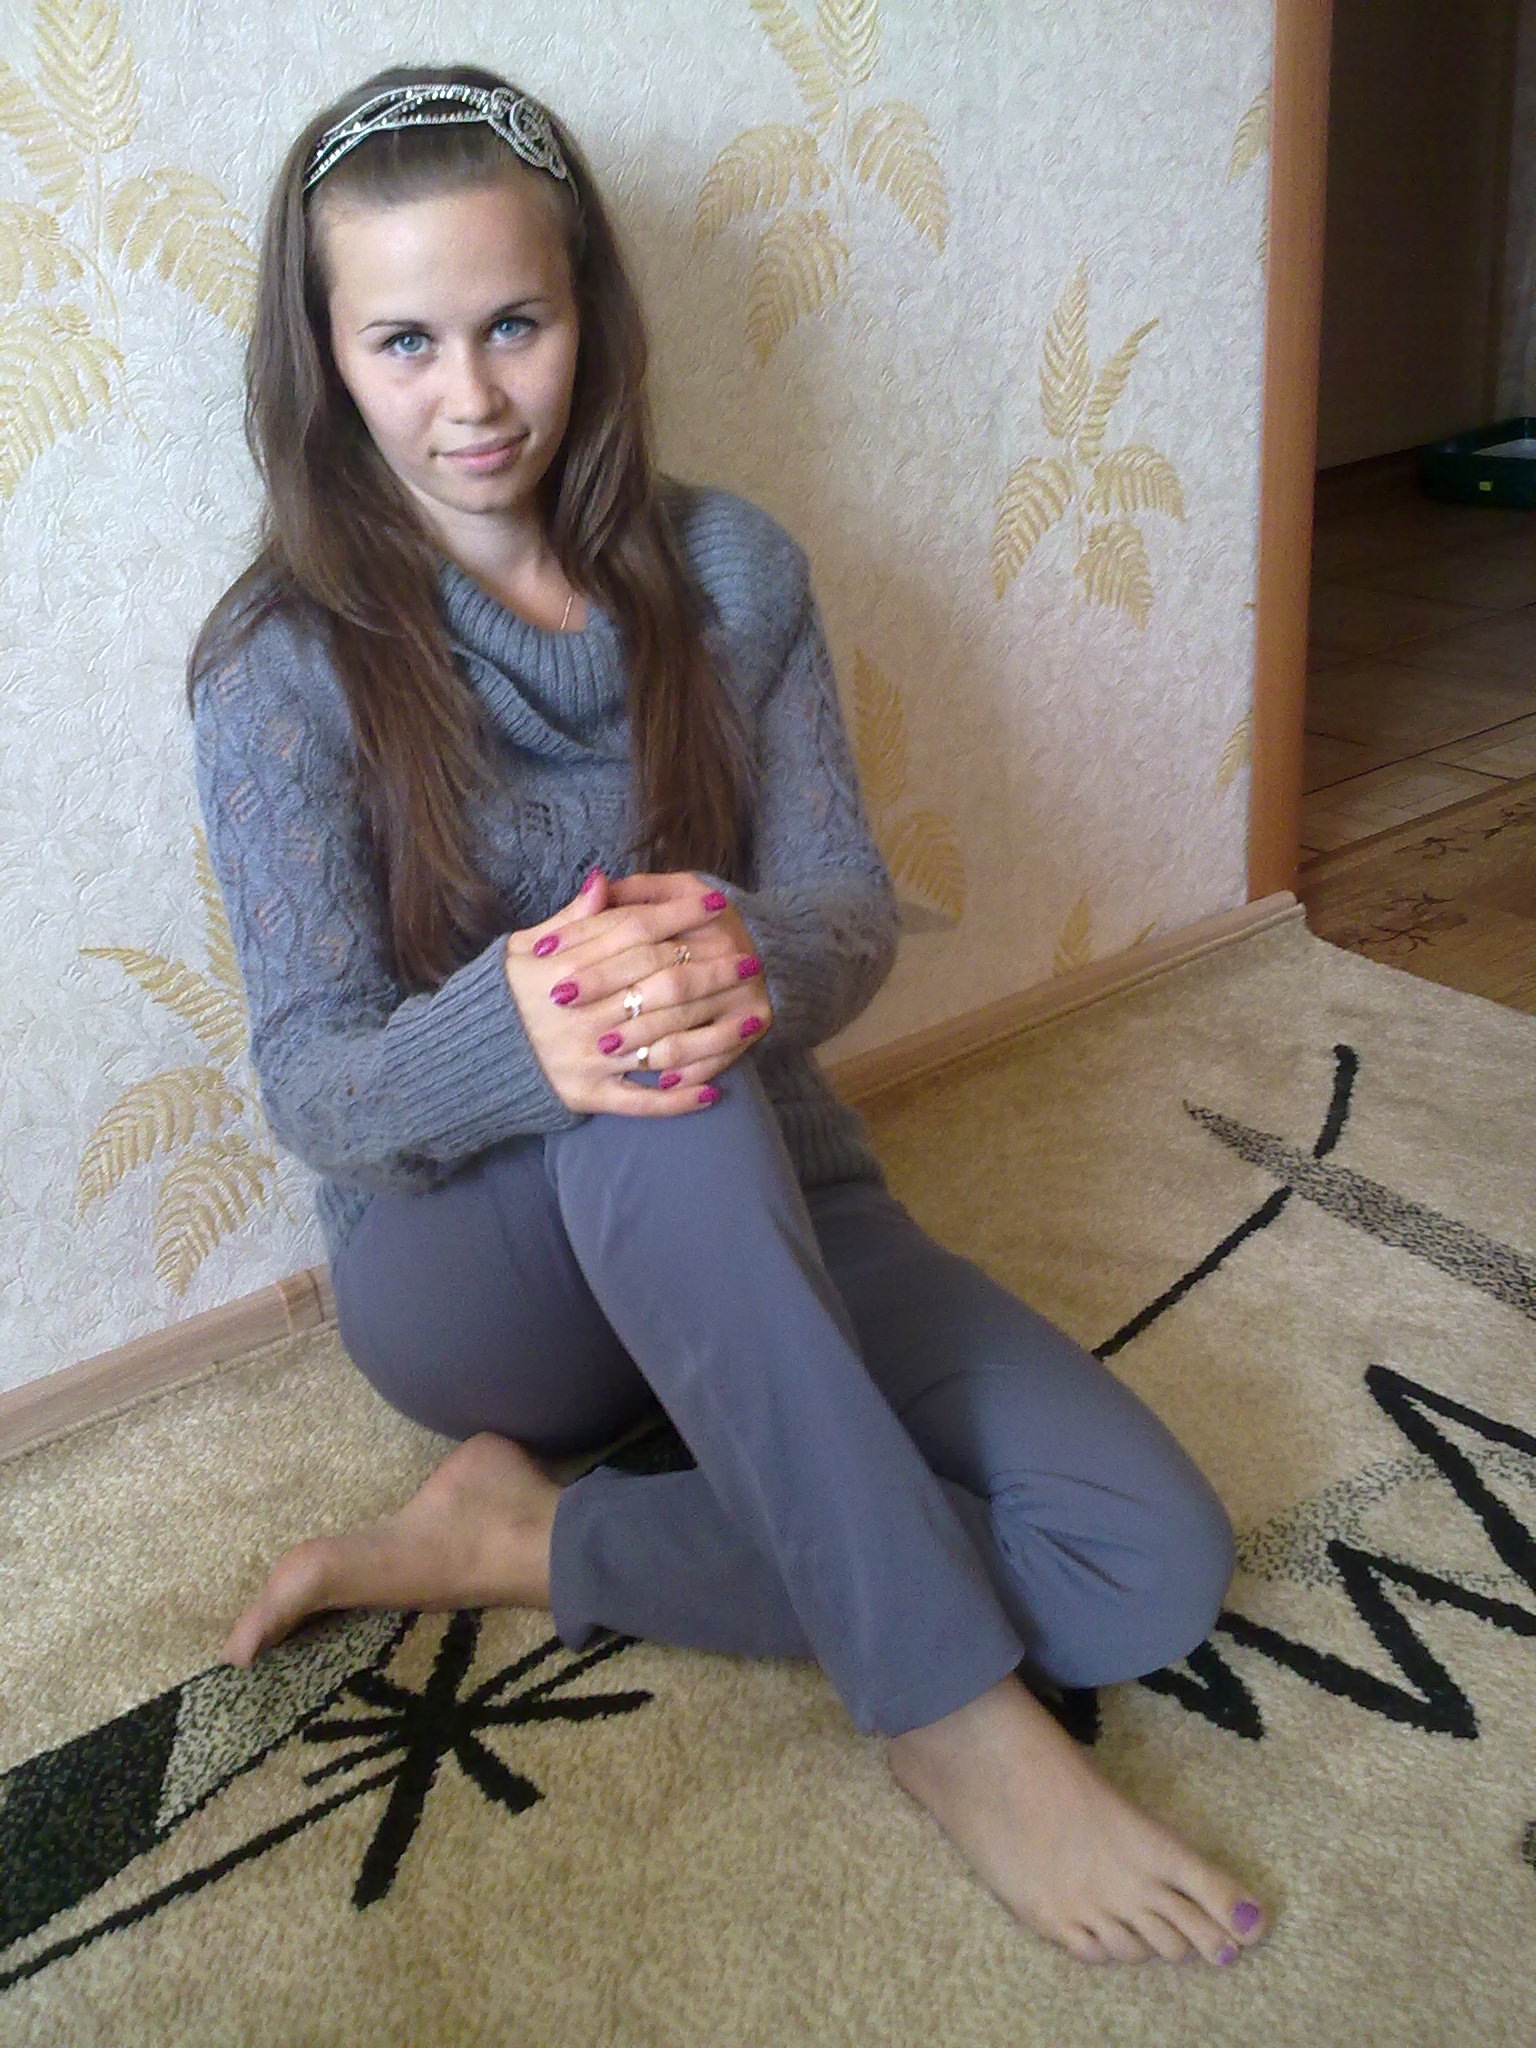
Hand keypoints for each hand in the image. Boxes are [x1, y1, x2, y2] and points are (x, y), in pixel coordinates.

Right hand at [502, 871, 769, 1115]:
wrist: (466, 1056)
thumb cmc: (503, 995)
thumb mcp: (524, 948)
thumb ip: (570, 920)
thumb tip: (605, 880)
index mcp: (561, 966)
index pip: (631, 932)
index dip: (676, 913)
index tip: (715, 903)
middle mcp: (578, 1010)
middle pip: (657, 982)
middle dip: (709, 969)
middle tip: (751, 959)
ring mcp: (586, 1056)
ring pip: (662, 1041)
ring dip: (712, 1032)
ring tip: (754, 1018)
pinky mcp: (587, 1095)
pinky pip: (641, 1100)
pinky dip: (678, 1098)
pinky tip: (715, 1092)